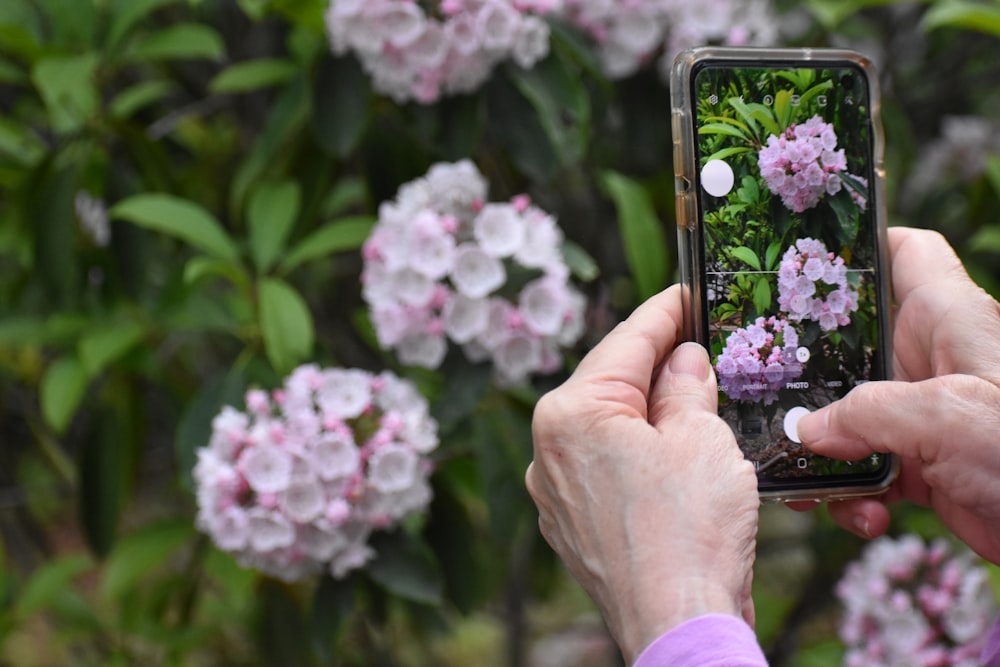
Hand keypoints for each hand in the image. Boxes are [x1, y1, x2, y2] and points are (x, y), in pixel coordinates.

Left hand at [526, 285, 759, 663]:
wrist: (678, 627)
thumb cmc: (688, 535)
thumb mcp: (701, 438)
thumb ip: (686, 387)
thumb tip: (683, 361)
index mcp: (570, 413)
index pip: (625, 342)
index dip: (665, 312)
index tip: (687, 294)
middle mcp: (549, 449)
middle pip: (610, 383)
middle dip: (658, 361)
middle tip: (702, 340)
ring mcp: (556, 491)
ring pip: (609, 427)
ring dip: (650, 409)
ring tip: (698, 394)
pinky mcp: (574, 524)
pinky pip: (607, 468)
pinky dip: (640, 452)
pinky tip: (676, 451)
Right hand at [798, 227, 999, 563]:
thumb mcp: (949, 417)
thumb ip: (868, 414)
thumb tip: (808, 430)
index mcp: (946, 321)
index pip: (905, 253)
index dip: (860, 246)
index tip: (802, 264)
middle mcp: (930, 362)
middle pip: (851, 345)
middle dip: (806, 374)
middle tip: (767, 393)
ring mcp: (924, 416)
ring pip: (846, 416)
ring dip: (821, 453)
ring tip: (810, 483)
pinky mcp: (924, 466)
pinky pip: (865, 470)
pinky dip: (853, 496)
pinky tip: (865, 514)